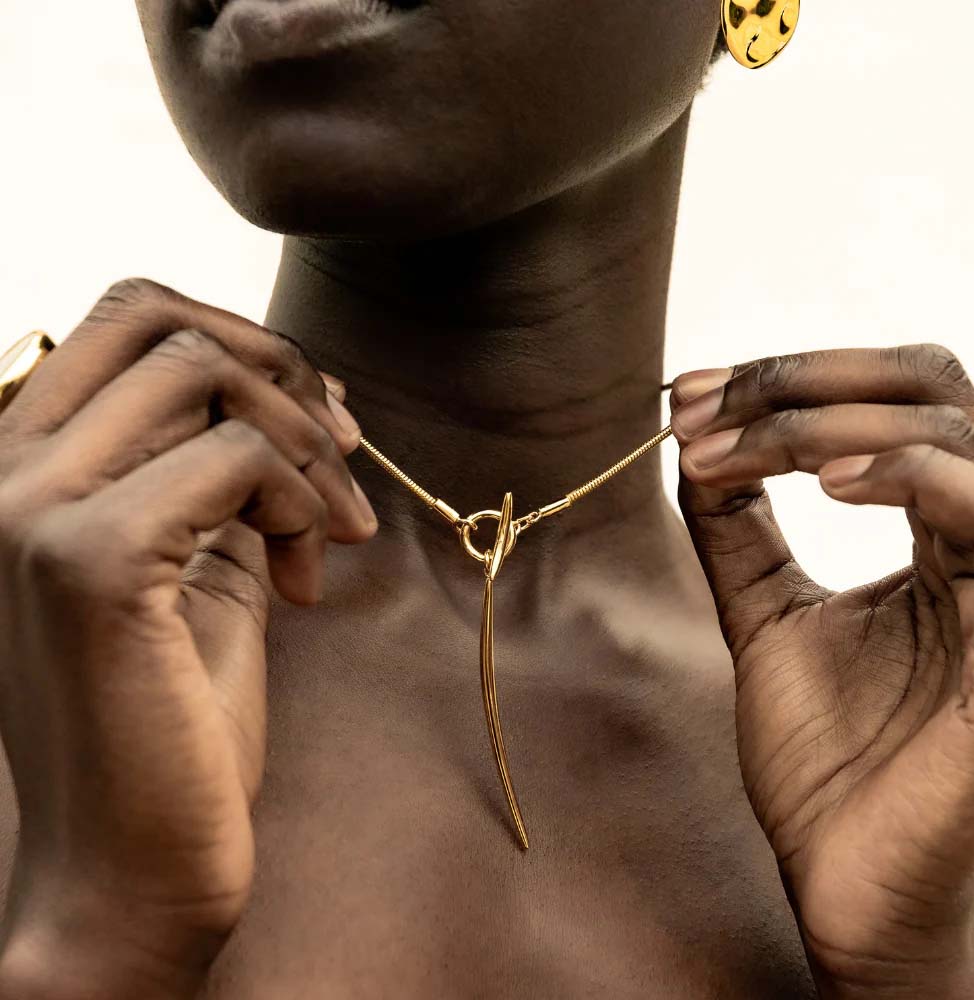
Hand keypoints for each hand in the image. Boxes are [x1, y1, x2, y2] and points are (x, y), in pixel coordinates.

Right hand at [0, 280, 374, 999]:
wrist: (131, 864)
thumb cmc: (171, 716)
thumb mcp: (206, 562)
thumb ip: (225, 471)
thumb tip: (297, 392)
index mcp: (28, 465)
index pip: (131, 318)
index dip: (246, 347)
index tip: (325, 423)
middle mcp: (8, 470)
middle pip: (161, 318)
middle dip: (281, 373)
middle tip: (341, 455)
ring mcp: (33, 508)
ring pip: (204, 374)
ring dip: (306, 448)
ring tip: (335, 537)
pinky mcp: (88, 560)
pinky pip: (231, 456)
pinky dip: (299, 501)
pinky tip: (309, 580)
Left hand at [671, 346, 973, 998]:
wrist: (845, 876)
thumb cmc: (822, 755)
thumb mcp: (762, 613)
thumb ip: (737, 528)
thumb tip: (692, 437)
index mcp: (933, 534)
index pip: (886, 403)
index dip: (785, 381)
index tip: (685, 397)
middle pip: (926, 387)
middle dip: (800, 378)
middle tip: (703, 407)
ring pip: (955, 433)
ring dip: (830, 420)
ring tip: (738, 444)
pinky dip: (913, 477)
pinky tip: (827, 483)